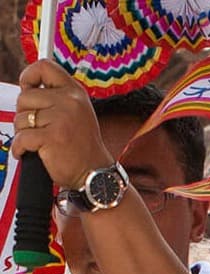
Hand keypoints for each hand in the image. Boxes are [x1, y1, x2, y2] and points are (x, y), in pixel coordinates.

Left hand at [11, 60, 114, 189]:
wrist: (94, 175)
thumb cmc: (82, 147)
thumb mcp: (77, 113)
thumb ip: (56, 98)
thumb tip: (27, 87)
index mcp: (76, 93)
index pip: (45, 67)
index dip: (29, 75)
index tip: (28, 87)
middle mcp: (70, 102)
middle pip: (25, 96)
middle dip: (25, 114)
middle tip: (39, 128)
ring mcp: (62, 119)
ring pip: (21, 118)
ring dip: (24, 133)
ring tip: (41, 143)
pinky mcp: (52, 137)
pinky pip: (21, 137)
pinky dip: (20, 148)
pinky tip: (29, 153)